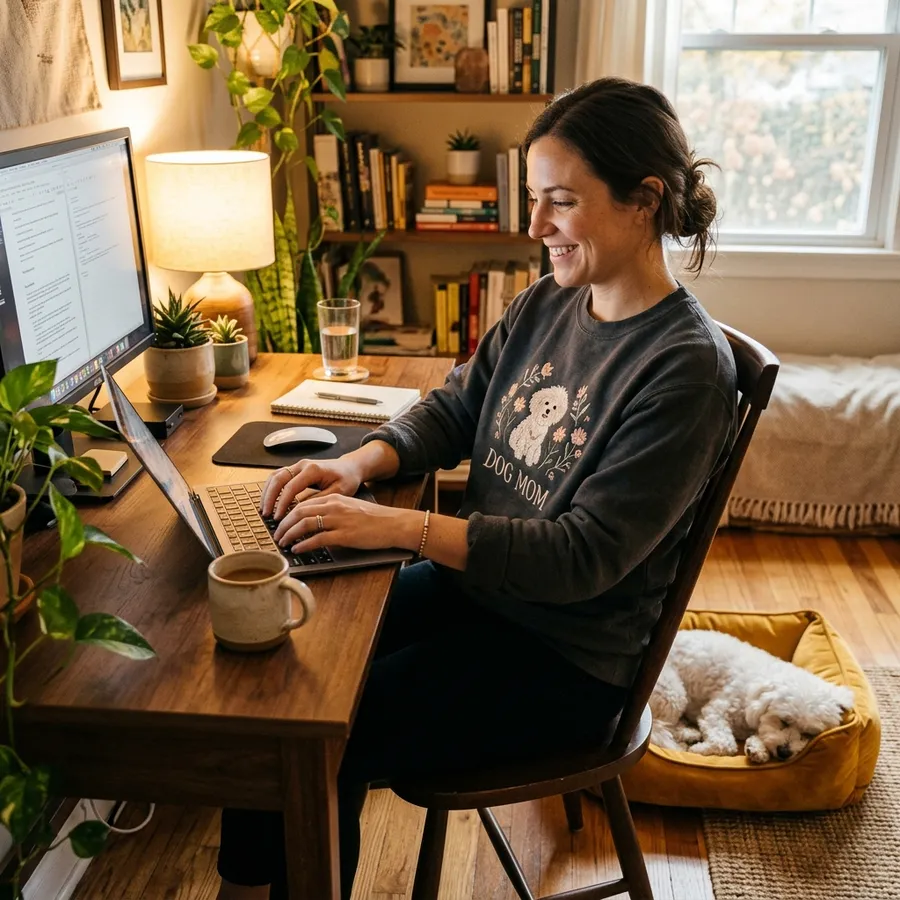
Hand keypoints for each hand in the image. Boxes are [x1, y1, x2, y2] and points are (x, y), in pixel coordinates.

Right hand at [260, 457, 363, 519]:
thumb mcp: (338, 492)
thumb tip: (300, 511)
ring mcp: (298, 465)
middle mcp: (303, 465)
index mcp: (313, 469)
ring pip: (275, 476)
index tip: (278, 517)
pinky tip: (269, 501)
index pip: (291, 487)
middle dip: (269, 497)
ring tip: (264, 509)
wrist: (350, 467)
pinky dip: (271, 488)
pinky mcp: (296, 469)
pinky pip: (278, 476)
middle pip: (278, 479)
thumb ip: (319, 500)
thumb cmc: (346, 479)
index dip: (282, 503)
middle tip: (266, 514)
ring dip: (267, 492)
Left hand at [272, 493, 421, 553]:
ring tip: (283, 543)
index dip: (287, 514)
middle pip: (299, 512)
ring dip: (290, 534)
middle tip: (276, 534)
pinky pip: (318, 539)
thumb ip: (331, 512)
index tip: (280, 523)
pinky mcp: (345, 535)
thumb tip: (312, 523)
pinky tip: (298, 549)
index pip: (303, 503)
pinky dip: (304, 544)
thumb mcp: (349, 508)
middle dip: (283, 524)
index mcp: (334, 498)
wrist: (394, 523)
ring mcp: (339, 520)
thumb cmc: (374, 518)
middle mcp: (334, 506)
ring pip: (305, 524)